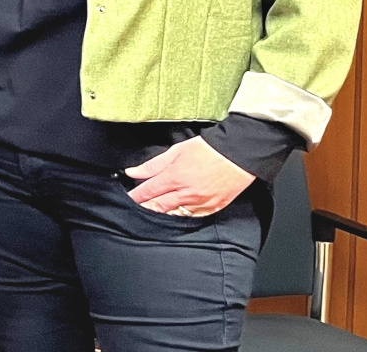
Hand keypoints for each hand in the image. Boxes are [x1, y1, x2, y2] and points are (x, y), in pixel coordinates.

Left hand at [125, 136, 253, 216]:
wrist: (238, 155)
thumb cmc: (208, 150)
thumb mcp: (176, 151)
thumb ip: (153, 165)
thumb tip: (133, 172)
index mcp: (174, 177)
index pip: (147, 192)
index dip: (135, 196)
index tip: (127, 198)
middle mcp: (186, 193)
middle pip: (158, 206)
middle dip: (145, 207)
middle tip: (136, 207)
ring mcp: (200, 203)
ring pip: (174, 214)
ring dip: (162, 213)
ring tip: (153, 210)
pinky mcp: (212, 208)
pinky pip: (192, 216)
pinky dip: (181, 215)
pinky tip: (175, 212)